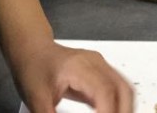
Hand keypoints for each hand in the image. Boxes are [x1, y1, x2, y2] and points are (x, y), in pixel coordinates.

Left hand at [11, 41, 132, 112]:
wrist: (32, 50)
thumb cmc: (33, 68)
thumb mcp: (37, 100)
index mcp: (78, 67)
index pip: (104, 92)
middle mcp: (94, 63)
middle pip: (122, 89)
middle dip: (123, 111)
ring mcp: (100, 65)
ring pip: (125, 88)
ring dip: (124, 108)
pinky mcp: (101, 71)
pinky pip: (119, 88)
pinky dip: (120, 104)